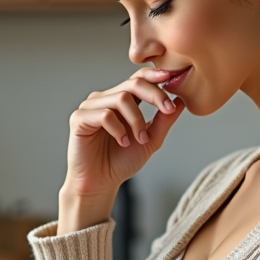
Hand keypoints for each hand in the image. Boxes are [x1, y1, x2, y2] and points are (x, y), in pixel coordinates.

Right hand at [58, 68, 184, 231]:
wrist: (101, 183)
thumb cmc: (121, 162)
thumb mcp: (150, 140)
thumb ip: (163, 121)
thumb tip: (181, 101)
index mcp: (120, 101)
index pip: (138, 79)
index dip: (154, 76)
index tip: (171, 79)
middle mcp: (104, 99)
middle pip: (132, 84)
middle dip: (154, 95)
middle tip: (167, 110)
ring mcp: (90, 107)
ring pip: (121, 99)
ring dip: (136, 120)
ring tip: (140, 139)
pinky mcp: (79, 118)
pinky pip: (104, 114)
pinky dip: (118, 128)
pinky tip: (122, 142)